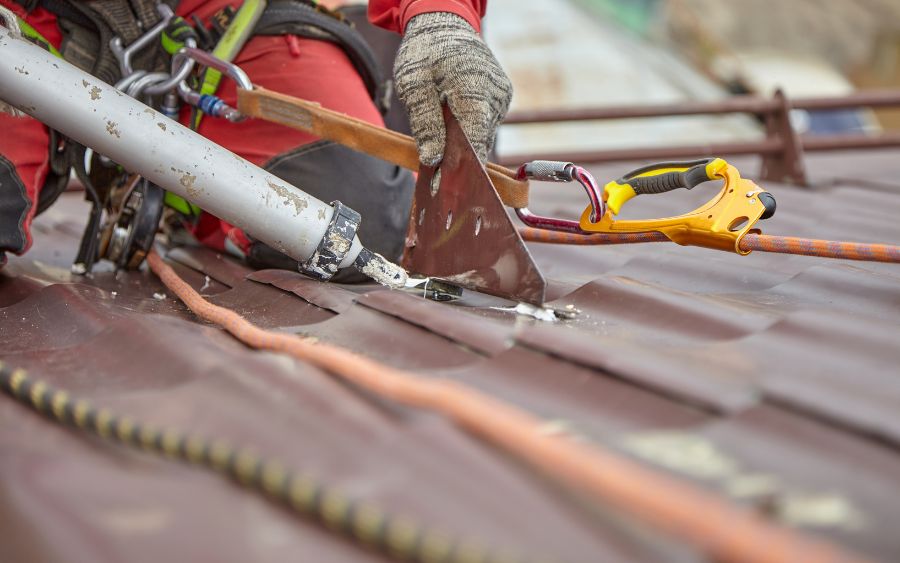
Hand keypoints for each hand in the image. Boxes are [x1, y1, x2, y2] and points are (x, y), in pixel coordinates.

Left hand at [394, 11, 512, 164]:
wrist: (445, 24)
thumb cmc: (425, 51)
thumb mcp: (412, 83)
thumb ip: (424, 120)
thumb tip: (432, 158)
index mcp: (475, 91)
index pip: (475, 144)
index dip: (459, 169)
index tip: (442, 189)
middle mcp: (496, 97)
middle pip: (478, 144)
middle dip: (456, 159)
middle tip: (432, 175)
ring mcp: (502, 99)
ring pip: (480, 136)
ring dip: (460, 143)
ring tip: (437, 139)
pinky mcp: (500, 99)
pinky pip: (482, 125)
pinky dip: (466, 131)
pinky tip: (450, 125)